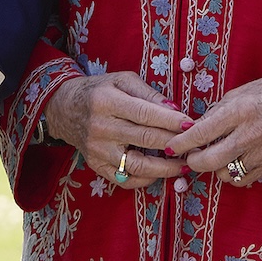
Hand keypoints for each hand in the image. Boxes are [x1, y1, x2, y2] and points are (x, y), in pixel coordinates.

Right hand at [44, 71, 192, 187]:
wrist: (65, 108)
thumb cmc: (99, 91)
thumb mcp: (122, 81)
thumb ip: (149, 94)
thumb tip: (176, 110)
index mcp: (106, 102)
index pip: (145, 114)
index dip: (171, 121)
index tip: (191, 125)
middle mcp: (100, 128)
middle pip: (145, 140)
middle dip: (175, 144)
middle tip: (196, 147)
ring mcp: (98, 150)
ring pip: (138, 165)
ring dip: (166, 168)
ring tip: (185, 166)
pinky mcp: (96, 166)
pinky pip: (125, 179)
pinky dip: (146, 179)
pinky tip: (161, 173)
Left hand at [169, 68, 261, 187]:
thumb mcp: (240, 93)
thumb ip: (217, 113)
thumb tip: (194, 129)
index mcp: (240, 110)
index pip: (202, 132)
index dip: (181, 143)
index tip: (171, 146)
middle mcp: (251, 134)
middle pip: (210, 161)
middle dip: (193, 161)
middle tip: (190, 156)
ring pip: (225, 174)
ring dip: (215, 167)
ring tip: (217, 154)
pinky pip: (243, 179)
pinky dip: (233, 173)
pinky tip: (234, 160)